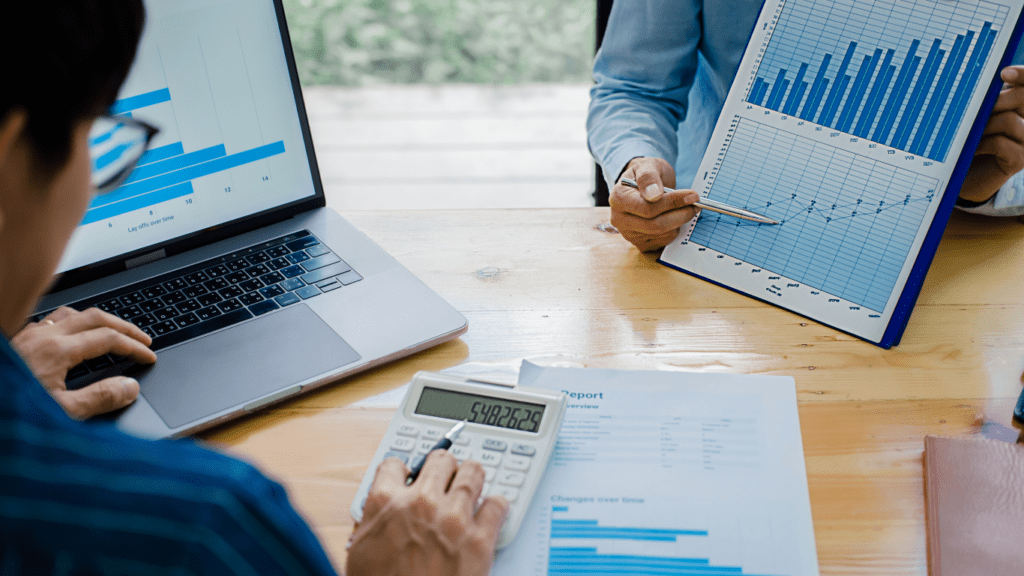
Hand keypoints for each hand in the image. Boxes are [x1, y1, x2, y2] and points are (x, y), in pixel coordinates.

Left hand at [12, 307, 155, 418]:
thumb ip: (99, 399)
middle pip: (95, 317)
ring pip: (70, 315)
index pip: (108, 339)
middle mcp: (42, 337)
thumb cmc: (12, 414)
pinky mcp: (16, 344)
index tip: (148, 358)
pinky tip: (70, 339)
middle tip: (142, 339)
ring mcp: (27, 337)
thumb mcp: (61, 413)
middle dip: (123, 327)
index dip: (133, 347)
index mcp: (57, 351)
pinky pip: (49, 323)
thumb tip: (129, 387)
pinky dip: (71, 325)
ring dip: (96, 321)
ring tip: (111, 333)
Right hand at [346, 452, 509, 575]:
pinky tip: (490, 512)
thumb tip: (383, 509)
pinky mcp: (480, 540)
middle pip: (441, 460)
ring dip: (471, 479)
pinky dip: (495, 506)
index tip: (409, 474)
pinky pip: (497, 504)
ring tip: (471, 488)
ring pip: (473, 472)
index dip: (403, 470)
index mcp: (386, 504)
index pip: (395, 464)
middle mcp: (421, 504)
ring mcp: (453, 519)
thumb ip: (373, 521)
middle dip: (442, 469)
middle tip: (445, 479)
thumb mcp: (362, 551)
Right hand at [610, 157, 700, 251]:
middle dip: (680, 214)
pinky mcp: (640, 244)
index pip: (648, 208)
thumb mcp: (648, 165)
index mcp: (618, 199)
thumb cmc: (646, 175)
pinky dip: (673, 230)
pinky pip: (663, 242)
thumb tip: (654, 194)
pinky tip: (673, 218)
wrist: (643, 185)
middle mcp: (619, 219)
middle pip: (656, 225)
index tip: (691, 195)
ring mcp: (628, 234)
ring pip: (662, 234)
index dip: (672, 203)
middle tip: (695, 204)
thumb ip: (649, 177)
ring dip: (679, 222)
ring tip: (684, 208)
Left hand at [961, 66, 1023, 202]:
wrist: (966, 175)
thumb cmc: (970, 141)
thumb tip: (984, 82)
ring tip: (971, 134)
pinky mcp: (1020, 160)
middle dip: (996, 100)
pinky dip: (983, 144)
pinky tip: (973, 149)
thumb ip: (985, 100)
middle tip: (975, 110)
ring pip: (1010, 120)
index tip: (1004, 72)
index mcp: (1021, 105)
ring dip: (985, 125)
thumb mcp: (977, 117)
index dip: (1023, 74)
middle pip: (1023, 97)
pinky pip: (1001, 143)